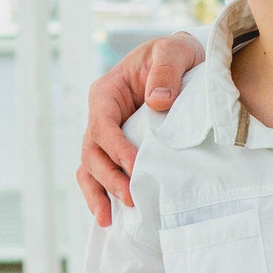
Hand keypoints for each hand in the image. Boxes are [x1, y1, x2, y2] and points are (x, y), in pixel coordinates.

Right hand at [77, 31, 206, 224]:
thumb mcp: (172, 53)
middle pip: (92, 152)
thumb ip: (166, 72)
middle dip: (108, 177)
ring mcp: (106, 134)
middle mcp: (101, 115)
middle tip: (130, 198)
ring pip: (90, 167)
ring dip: (97, 193)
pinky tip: (109, 218)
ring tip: (108, 219)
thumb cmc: (175, 55)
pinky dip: (101, 194)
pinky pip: (100, 173)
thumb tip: (158, 101)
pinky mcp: (116, 149)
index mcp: (107, 93)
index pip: (102, 125)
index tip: (134, 166)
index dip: (115, 148)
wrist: (182, 62)